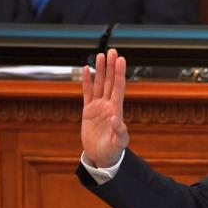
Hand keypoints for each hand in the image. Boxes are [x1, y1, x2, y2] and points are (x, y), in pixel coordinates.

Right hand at [81, 49, 129, 167]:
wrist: (102, 156)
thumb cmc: (113, 150)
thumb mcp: (119, 142)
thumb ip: (119, 130)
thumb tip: (115, 118)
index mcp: (116, 110)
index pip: (118, 87)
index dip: (119, 73)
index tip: (121, 60)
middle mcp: (108, 105)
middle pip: (110, 82)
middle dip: (111, 66)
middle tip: (113, 51)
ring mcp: (98, 107)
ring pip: (99, 84)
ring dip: (100, 70)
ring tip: (101, 55)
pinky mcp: (88, 111)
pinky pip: (87, 93)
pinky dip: (87, 81)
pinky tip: (87, 69)